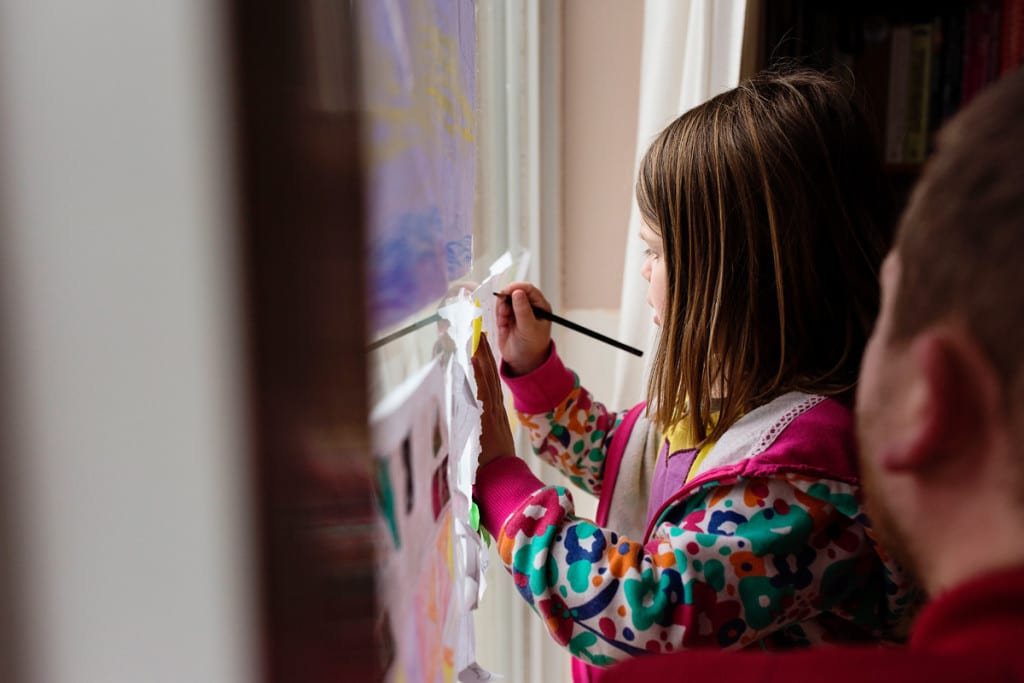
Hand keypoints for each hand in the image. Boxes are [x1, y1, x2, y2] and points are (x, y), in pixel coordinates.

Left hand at [472, 334, 515, 468]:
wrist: (502, 479)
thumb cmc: (491, 468)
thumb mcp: (482, 445)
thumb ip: (474, 432)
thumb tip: (459, 426)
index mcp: (495, 415)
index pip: (490, 384)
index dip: (486, 365)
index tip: (481, 348)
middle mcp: (495, 409)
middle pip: (490, 375)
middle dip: (485, 353)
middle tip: (479, 333)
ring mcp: (491, 410)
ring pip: (487, 377)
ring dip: (482, 356)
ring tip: (477, 337)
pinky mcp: (486, 414)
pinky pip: (482, 388)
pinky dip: (479, 372)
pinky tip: (475, 357)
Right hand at [495, 281, 551, 375]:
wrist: (523, 362)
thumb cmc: (532, 345)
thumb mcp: (529, 327)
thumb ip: (523, 310)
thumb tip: (517, 292)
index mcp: (540, 306)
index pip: (528, 289)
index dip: (517, 287)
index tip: (507, 292)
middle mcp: (528, 306)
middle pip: (515, 292)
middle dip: (507, 297)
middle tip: (502, 306)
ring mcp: (517, 312)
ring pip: (505, 300)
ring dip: (502, 307)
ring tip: (504, 319)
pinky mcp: (506, 318)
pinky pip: (500, 309)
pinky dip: (499, 314)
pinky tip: (502, 323)